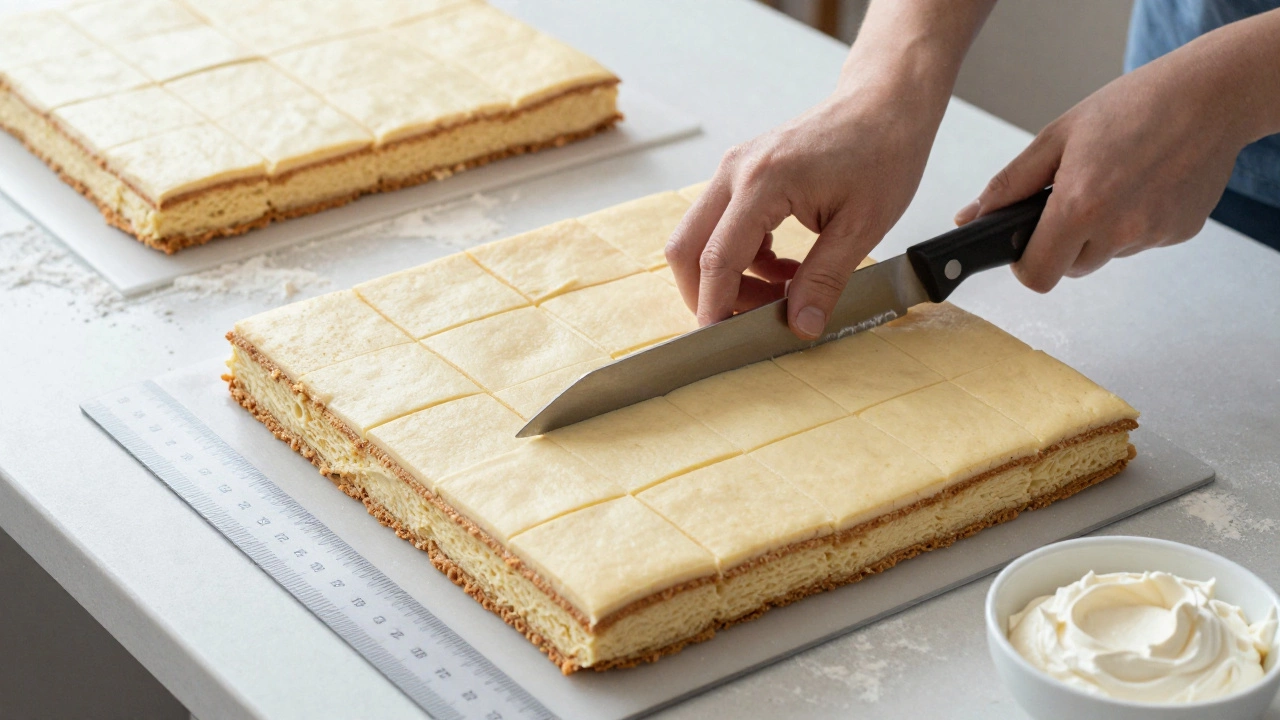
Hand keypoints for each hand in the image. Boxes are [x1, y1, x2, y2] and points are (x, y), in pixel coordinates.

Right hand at [665, 86, 938, 337]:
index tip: (721, 342)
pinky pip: (721, 227)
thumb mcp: (862, 227)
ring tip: (782, 294)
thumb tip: (801, 326)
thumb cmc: (882, 151)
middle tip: (750, 322)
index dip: (715, 307)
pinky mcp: (742, 174)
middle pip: (686, 249)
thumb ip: (824, 279)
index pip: (717, 259)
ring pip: (700, 239)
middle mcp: (736, 171)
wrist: (884, 104)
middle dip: (708, 295)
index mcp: (763, 182)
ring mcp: (734, 170)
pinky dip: (741, 258)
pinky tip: (784, 268)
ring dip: (730, 278)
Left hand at [954, 38, 1255, 291]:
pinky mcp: (1180, 233)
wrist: (1209, 96)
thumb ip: (1009, 184)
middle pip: (1071, 268)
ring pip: (1106, 255)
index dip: (1026, 264)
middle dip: (1062, 243)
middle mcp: (1119, 229)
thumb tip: (970, 216)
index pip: (1038, 276)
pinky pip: (1141, 242)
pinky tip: (1144, 183)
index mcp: (1080, 207)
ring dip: (1100, 232)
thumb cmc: (1131, 106)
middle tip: (1074, 196)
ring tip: (1113, 182)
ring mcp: (1153, 234)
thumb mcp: (1057, 137)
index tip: (1026, 245)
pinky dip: (1135, 222)